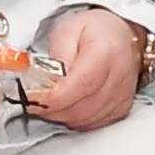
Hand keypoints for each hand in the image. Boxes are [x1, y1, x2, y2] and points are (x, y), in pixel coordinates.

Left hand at [25, 8, 145, 130]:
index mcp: (107, 52)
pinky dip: (73, 117)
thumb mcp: (68, 30)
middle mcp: (119, 78)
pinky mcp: (119, 111)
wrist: (121, 38)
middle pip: (80, 108)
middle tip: (35, 96)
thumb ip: (57, 55)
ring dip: (61, 113)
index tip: (33, 97)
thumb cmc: (96, 32)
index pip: (82, 84)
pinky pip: (90, 124)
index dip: (54, 97)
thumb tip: (48, 80)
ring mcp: (121, 98)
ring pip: (83, 120)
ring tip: (51, 96)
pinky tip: (68, 102)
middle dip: (51, 107)